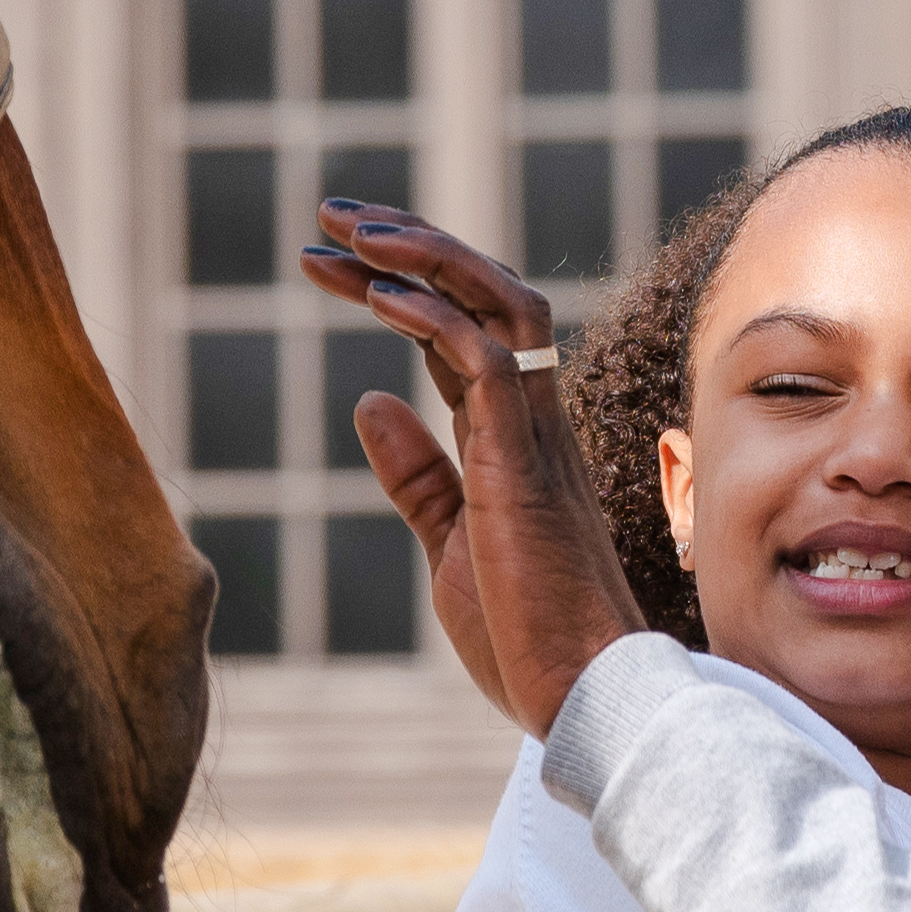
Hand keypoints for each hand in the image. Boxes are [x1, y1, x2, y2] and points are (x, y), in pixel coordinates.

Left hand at [297, 198, 646, 734]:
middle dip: (409, 244)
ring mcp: (537, 437)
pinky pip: (492, 363)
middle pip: (484, 296)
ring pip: (501, 304)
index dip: (397, 284)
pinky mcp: (526, 467)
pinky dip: (436, 319)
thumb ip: (416, 473)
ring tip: (349, 232)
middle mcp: (534, 419)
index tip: (328, 258)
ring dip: (425, 258)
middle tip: (329, 215)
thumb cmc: (528, 633)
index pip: (458, 331)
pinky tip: (381, 296)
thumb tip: (370, 400)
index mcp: (514, 437)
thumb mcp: (450, 542)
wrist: (582, 696)